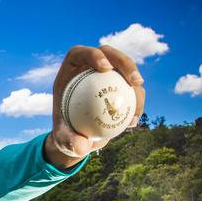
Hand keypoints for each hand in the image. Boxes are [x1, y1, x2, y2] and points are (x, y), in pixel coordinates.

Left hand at [48, 45, 145, 164]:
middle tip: (135, 82)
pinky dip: (136, 102)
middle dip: (125, 63)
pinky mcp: (118, 86)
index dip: (94, 54)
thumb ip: (69, 141)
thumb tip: (82, 146)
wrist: (75, 137)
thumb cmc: (64, 135)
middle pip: (109, 54)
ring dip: (136, 85)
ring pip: (125, 71)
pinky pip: (131, 89)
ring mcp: (105, 76)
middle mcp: (88, 69)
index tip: (106, 68)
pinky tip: (135, 119)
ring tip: (138, 105)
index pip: (80, 53)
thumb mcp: (63, 140)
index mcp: (69, 72)